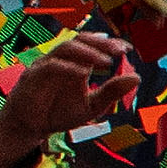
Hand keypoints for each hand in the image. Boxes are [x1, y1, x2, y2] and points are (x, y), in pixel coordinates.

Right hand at [0, 32, 138, 167]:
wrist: (29, 128)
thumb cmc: (58, 113)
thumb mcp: (91, 106)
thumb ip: (111, 92)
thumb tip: (137, 78)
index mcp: (76, 63)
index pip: (93, 44)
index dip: (110, 43)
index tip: (127, 48)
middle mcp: (62, 59)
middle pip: (81, 40)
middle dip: (101, 43)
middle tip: (120, 50)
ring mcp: (47, 65)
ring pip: (66, 48)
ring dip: (87, 52)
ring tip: (107, 61)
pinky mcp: (34, 76)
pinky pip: (51, 66)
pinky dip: (68, 67)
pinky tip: (83, 73)